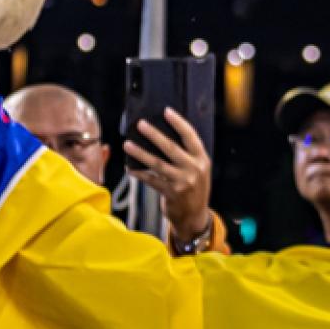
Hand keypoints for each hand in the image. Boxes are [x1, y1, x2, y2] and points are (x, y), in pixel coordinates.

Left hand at [123, 111, 213, 247]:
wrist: (194, 217)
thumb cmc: (194, 189)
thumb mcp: (199, 170)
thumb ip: (188, 155)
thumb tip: (164, 136)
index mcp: (202, 159)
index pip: (190, 136)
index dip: (178, 122)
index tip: (166, 111)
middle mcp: (194, 169)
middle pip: (171, 147)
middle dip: (154, 134)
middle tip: (140, 124)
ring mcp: (182, 182)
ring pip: (157, 163)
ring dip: (140, 153)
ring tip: (127, 144)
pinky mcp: (170, 193)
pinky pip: (150, 180)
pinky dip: (138, 173)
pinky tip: (129, 167)